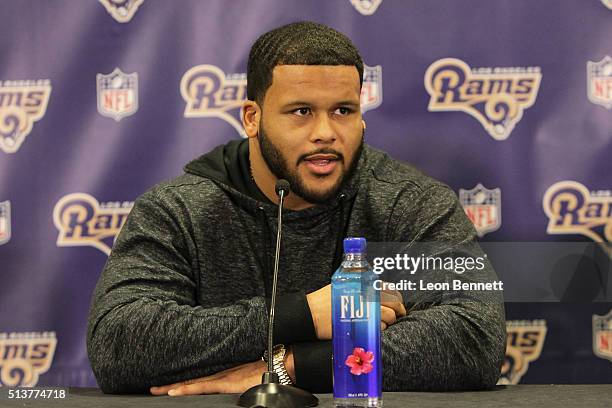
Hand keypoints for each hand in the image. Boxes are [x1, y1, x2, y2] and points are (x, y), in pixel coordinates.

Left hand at [150, 360, 266, 395]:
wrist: (279, 367)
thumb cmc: (266, 374)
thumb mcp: (247, 383)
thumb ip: (236, 387)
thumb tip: (231, 391)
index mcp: (223, 378)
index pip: (198, 382)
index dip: (182, 385)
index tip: (167, 388)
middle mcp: (220, 377)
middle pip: (191, 382)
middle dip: (171, 386)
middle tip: (153, 389)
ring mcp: (222, 379)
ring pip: (193, 384)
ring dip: (175, 387)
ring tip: (158, 391)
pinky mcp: (226, 384)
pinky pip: (203, 387)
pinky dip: (188, 389)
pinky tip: (177, 391)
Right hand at [307, 284, 406, 338]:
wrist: (311, 314)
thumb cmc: (324, 300)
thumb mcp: (341, 284)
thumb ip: (358, 281)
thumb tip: (374, 285)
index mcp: (363, 283)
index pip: (390, 289)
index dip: (398, 299)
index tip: (398, 305)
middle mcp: (367, 294)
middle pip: (393, 303)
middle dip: (399, 311)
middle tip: (397, 316)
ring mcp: (365, 308)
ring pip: (389, 316)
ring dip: (389, 321)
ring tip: (383, 324)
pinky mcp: (362, 323)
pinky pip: (380, 327)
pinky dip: (380, 329)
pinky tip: (374, 329)